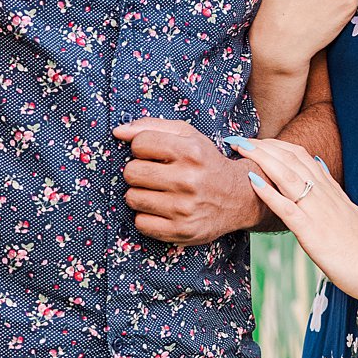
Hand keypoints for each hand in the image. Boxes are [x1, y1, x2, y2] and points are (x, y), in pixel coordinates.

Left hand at [114, 118, 259, 243]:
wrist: (239, 198)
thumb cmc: (206, 163)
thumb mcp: (188, 136)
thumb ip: (152, 126)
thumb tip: (118, 131)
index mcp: (191, 151)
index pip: (139, 143)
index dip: (142, 148)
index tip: (154, 155)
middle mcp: (189, 180)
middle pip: (131, 172)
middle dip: (139, 172)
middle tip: (155, 175)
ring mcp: (184, 208)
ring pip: (132, 198)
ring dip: (141, 195)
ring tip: (159, 193)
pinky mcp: (181, 230)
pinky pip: (140, 223)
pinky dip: (147, 217)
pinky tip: (163, 211)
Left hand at [231, 137, 357, 301]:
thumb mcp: (348, 211)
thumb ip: (333, 192)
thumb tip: (322, 168)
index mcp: (331, 190)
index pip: (302, 156)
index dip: (278, 145)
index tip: (259, 142)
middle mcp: (324, 195)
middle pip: (292, 159)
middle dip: (263, 146)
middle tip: (240, 139)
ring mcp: (317, 211)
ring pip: (287, 176)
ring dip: (261, 159)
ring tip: (241, 149)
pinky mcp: (311, 231)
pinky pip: (286, 207)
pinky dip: (268, 192)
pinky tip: (252, 180)